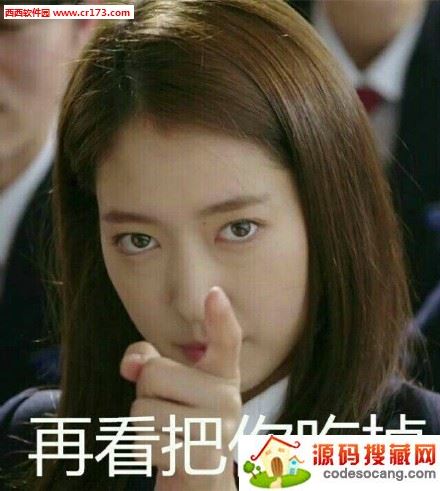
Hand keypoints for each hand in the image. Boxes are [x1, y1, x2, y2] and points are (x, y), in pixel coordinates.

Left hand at [120, 286, 241, 490]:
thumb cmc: (177, 416)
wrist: (198, 475)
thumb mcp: (164, 381)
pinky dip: (142, 449)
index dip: (220, 316)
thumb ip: (146, 359)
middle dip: (146, 392)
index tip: (214, 293)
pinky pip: (142, 443)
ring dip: (142, 423)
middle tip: (167, 408)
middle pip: (154, 374)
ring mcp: (218, 429)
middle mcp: (227, 396)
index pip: (225, 340)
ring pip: (142, 411)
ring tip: (167, 431)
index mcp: (222, 372)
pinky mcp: (201, 459)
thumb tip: (131, 365)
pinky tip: (166, 452)